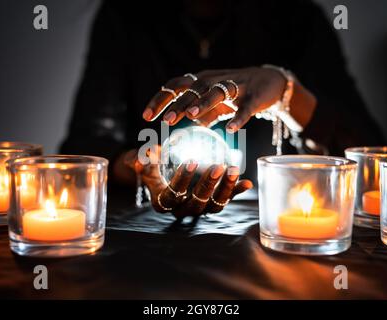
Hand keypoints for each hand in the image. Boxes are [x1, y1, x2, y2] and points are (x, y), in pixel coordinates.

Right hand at [123, 146, 252, 217]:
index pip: (173, 195)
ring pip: (214, 205)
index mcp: (163, 203)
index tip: (190, 162)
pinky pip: (225, 200)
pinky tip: (247, 182)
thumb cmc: (152, 166)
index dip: (182, 181)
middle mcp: (182, 210)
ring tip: (233, 170)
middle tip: (217, 166)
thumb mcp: (143, 162)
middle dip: (208, 185)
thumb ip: (140, 161)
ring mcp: (199, 209)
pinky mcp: (212, 204)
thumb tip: (139, 159)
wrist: (162, 174)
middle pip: (196, 202)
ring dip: (225, 189)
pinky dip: (236, 192)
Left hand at [143, 67, 315, 131]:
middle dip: (178, 104)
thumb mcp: (215, 104)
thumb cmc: (237, 93)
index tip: (146, 116)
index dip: (160, 99)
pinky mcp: (253, 96)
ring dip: (203, 103)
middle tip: (164, 120)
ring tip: (190, 116)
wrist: (270, 82)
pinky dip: (239, 117)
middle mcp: (215, 80)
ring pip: (216, 92)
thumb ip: (201, 115)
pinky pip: (245, 108)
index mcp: (202, 82)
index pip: (176, 86)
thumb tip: (185, 130)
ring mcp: (235, 87)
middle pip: (192, 88)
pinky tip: (231, 129)